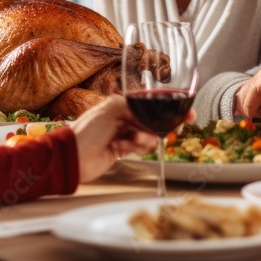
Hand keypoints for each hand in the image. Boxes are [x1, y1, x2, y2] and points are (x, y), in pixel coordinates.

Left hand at [68, 95, 185, 183]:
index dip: (170, 108)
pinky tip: (122, 148)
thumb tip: (151, 113)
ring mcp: (124, 133)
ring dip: (143, 140)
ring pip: (150, 135)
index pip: (151, 103)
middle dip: (158, 127)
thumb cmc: (85, 131)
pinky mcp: (123, 149)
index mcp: (121, 103)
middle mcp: (124, 116)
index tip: (186, 115)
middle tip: (158, 133)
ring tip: (130, 142)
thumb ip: (134, 106)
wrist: (73, 157)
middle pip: (154, 120)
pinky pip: (141, 147)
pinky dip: (136, 148)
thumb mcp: (111, 109)